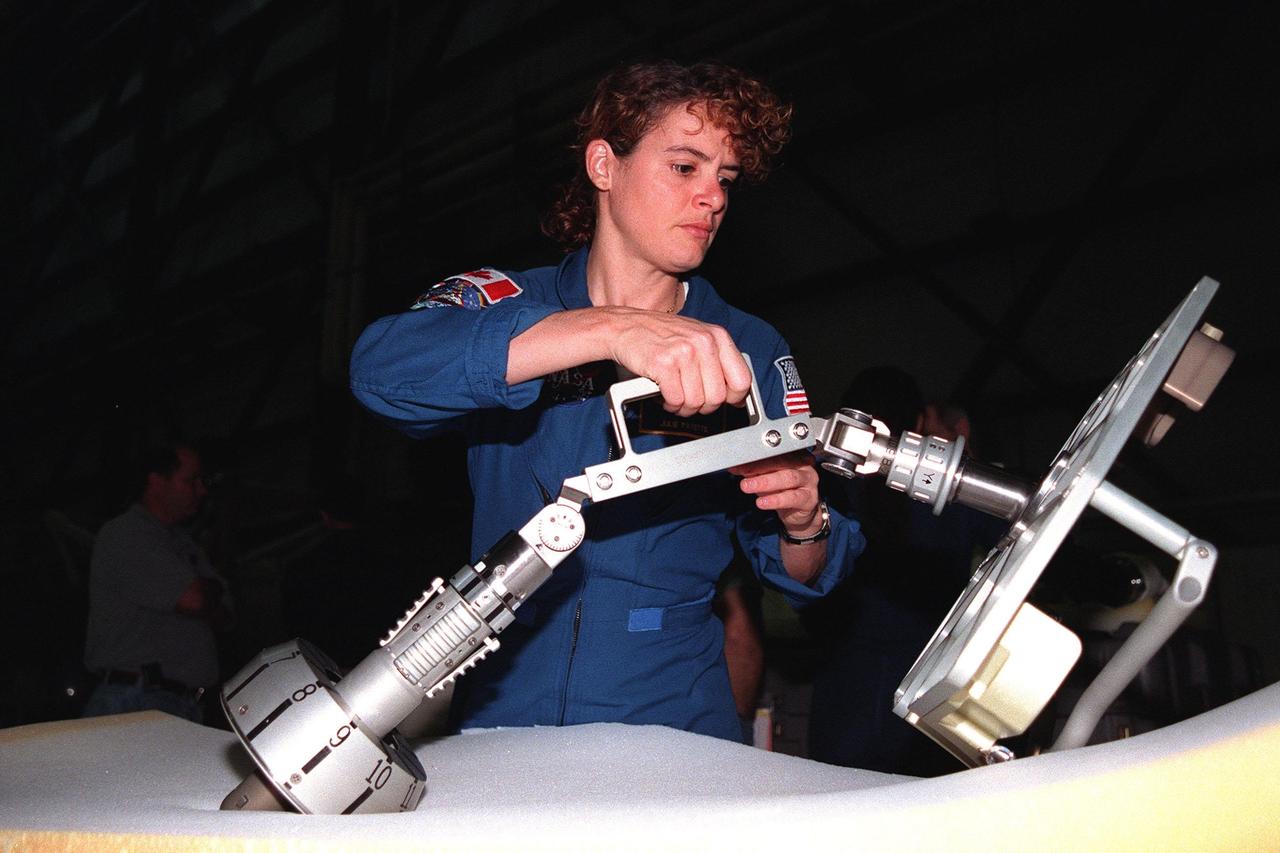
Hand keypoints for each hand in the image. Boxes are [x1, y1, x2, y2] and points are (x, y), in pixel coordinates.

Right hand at [602, 308, 751, 416]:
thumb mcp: (697, 338)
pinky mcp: (664, 364)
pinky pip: (676, 400)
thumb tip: (738, 393)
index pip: (742, 380)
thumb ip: (718, 361)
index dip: (733, 397)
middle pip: (718, 397)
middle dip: (703, 406)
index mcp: (717, 336)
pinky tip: (664, 394)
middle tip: (691, 400)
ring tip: (675, 396)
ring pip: (696, 402)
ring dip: (684, 407)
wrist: (624, 326)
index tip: (725, 401)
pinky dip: (669, 404)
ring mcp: (684, 352)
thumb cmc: (659, 335)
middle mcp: (704, 342)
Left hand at [729, 451, 821, 536]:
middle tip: (743, 473)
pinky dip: (776, 500)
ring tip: (749, 486)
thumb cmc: (784, 490)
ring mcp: (808, 481)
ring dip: (765, 482)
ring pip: (788, 478)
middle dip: (759, 467)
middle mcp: (803, 465)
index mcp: (793, 454)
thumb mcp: (767, 478)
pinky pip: (793, 497)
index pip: (773, 453)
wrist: (799, 512)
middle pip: (782, 462)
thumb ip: (754, 471)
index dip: (754, 458)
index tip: (739, 463)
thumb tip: (737, 466)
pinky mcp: (809, 498)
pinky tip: (763, 502)